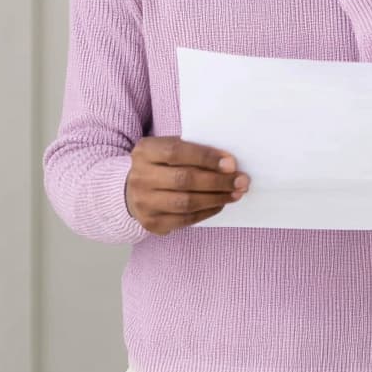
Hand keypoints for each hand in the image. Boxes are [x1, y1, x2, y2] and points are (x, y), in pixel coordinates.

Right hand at [125, 137, 249, 235]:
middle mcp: (140, 177)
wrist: (130, 190)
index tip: (231, 163)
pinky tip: (220, 204)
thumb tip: (229, 164)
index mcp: (145, 152)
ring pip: (186, 203)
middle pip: (184, 179)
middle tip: (241, 181)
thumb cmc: (161, 165)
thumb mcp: (168, 149)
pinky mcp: (151, 222)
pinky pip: (185, 220)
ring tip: (235, 193)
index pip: (176, 152)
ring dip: (216, 198)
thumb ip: (193, 151)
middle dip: (218, 181)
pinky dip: (207, 212)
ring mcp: (144, 202)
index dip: (206, 157)